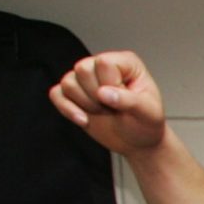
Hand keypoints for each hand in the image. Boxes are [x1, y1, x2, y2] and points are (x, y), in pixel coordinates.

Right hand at [47, 50, 168, 156]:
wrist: (138, 142)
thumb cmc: (147, 124)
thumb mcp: (148, 113)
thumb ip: (129, 100)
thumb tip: (103, 93)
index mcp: (124, 62)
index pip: (103, 63)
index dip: (110, 85)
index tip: (124, 102)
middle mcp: (102, 65)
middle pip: (82, 69)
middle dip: (96, 96)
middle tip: (113, 109)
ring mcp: (86, 79)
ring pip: (68, 82)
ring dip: (85, 104)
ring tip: (103, 112)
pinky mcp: (73, 95)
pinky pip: (56, 94)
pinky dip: (66, 109)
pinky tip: (84, 121)